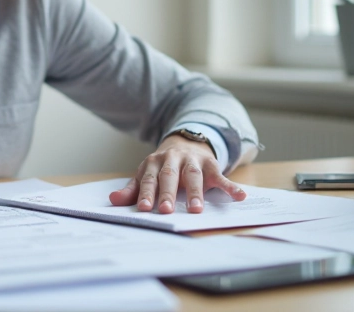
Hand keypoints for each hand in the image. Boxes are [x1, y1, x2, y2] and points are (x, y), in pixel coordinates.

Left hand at [108, 135, 245, 213]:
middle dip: (168, 194)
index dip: (147, 194)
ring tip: (196, 209)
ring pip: (193, 175)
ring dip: (195, 192)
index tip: (145, 209)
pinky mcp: (210, 165)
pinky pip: (221, 176)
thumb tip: (113, 200)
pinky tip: (240, 196)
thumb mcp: (147, 175)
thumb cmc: (163, 167)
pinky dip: (231, 186)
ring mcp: (192, 161)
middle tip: (167, 210)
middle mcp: (172, 159)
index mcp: (153, 163)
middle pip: (170, 177)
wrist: (187, 143)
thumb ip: (133, 189)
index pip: (149, 180)